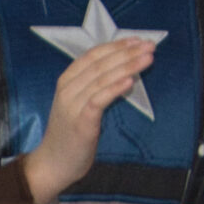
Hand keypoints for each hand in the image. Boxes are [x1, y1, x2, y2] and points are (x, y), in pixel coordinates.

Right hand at [24, 37, 155, 203]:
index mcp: (66, 82)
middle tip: (150, 45)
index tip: (137, 40)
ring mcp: (72, 106)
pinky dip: (115, 88)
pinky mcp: (81, 122)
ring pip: (102, 79)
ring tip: (147, 58)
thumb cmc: (69, 133)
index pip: (92, 56)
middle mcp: (67, 90)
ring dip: (127, 66)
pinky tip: (130, 81)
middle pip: (100, 64)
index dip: (116, 46)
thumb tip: (123, 70)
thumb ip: (94, 86)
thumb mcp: (78, 103)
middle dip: (127, 53)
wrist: (53, 163)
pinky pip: (99, 100)